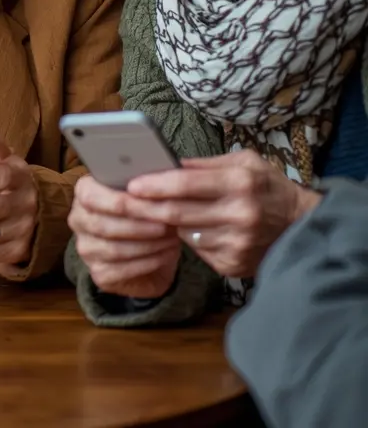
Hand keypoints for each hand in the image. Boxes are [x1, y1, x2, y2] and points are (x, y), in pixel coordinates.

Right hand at [68, 175, 180, 297]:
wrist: (152, 250)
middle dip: (140, 225)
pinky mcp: (98, 273)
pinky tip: (165, 255)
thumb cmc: (147, 214)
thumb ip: (144, 185)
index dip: (122, 201)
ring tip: (171, 238)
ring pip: (113, 250)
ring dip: (147, 244)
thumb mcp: (145, 193)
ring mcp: (85, 248)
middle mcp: (78, 220)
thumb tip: (159, 180)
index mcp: (83, 192)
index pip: (91, 197)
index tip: (153, 201)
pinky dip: (147, 263)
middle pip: (103, 225)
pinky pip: (121, 271)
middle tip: (168, 223)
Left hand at [124, 151, 321, 278]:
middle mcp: (238, 215)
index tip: (132, 184)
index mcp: (239, 183)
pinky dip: (187, 238)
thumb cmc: (267, 187)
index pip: (185, 184)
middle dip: (146, 206)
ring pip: (183, 233)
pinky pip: (197, 250)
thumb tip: (169, 164)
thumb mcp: (244, 162)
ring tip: (155, 211)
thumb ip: (206, 164)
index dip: (155, 184)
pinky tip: (189, 228)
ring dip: (166, 223)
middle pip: (177, 212)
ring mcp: (236, 244)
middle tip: (125, 200)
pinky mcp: (233, 265)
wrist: (301, 226)